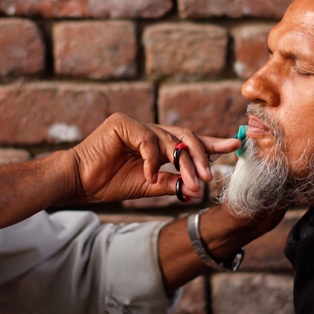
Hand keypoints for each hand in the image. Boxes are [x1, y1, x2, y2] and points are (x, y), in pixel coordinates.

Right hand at [65, 113, 241, 203]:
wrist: (78, 183)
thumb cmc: (108, 183)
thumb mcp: (148, 186)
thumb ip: (171, 183)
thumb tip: (197, 190)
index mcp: (156, 142)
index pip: (188, 140)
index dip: (211, 143)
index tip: (234, 145)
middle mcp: (148, 129)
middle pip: (184, 137)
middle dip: (200, 157)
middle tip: (209, 176)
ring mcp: (135, 123)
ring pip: (169, 139)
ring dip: (182, 163)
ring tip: (190, 182)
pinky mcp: (122, 123)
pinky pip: (147, 140)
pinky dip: (151, 159)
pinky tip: (148, 175)